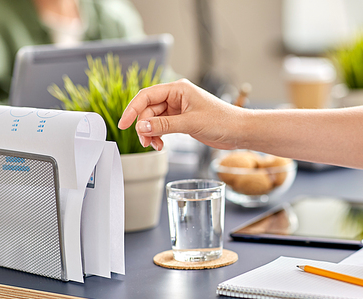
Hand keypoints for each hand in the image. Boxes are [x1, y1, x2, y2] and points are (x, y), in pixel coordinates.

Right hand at [118, 79, 243, 150]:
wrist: (239, 131)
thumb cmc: (222, 121)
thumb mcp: (190, 123)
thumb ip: (164, 125)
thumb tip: (141, 125)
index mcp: (178, 89)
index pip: (147, 96)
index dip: (132, 109)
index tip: (124, 124)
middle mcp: (176, 97)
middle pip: (148, 110)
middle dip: (144, 126)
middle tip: (146, 142)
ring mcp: (179, 109)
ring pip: (154, 120)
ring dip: (151, 133)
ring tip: (155, 146)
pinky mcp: (182, 120)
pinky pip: (162, 126)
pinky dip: (159, 136)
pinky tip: (161, 145)